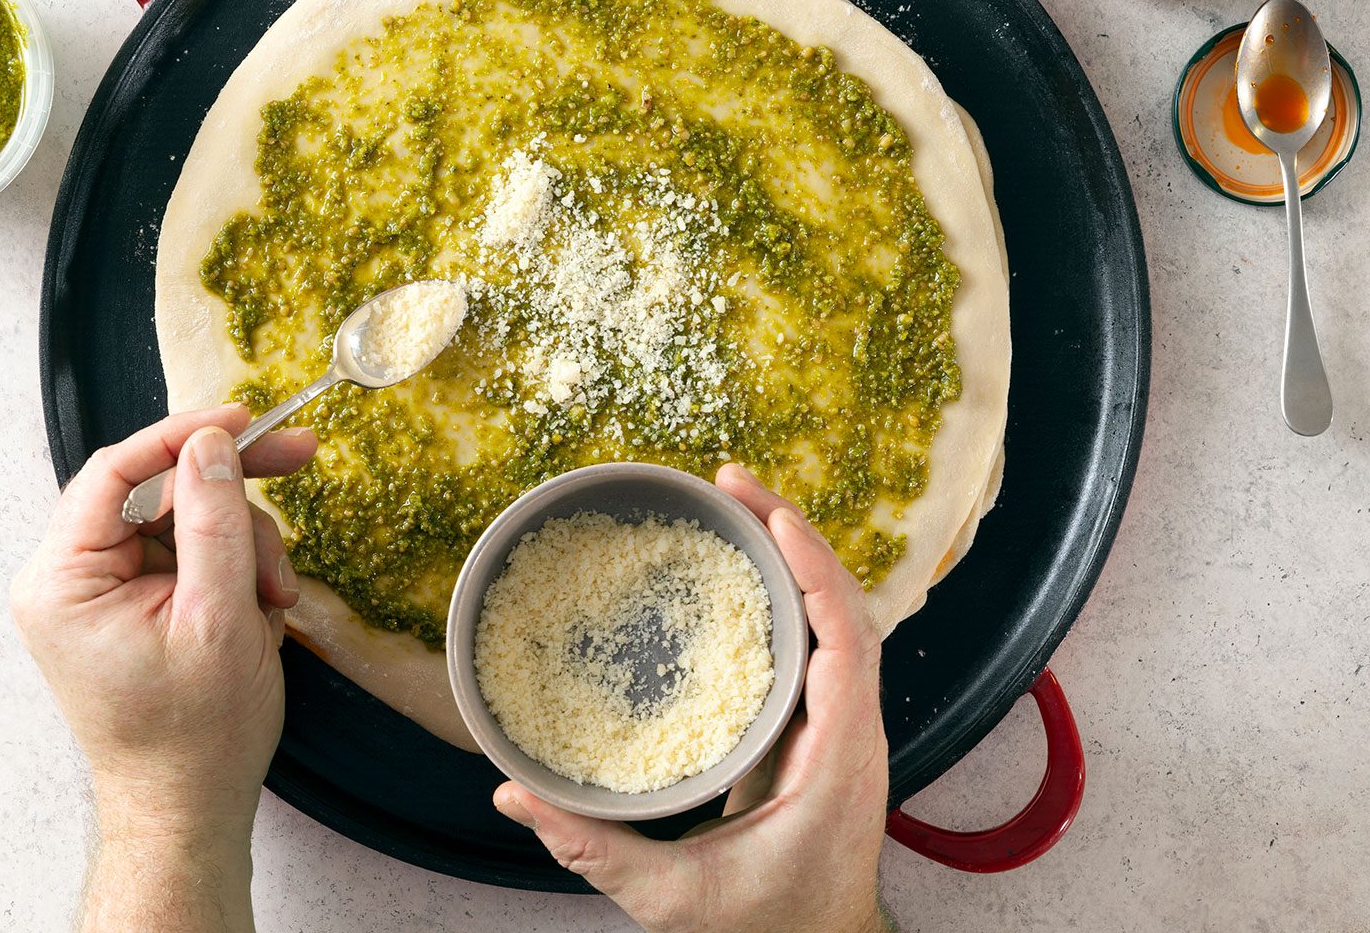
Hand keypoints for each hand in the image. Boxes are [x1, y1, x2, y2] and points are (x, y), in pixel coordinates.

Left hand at [11, 407, 314, 932]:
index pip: (117, 471)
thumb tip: (212, 443)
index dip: (185, 435)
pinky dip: (233, 570)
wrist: (188, 809)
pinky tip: (259, 609)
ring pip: (184, 518)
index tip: (246, 418)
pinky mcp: (131, 605)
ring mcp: (100, 592)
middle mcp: (68, 578)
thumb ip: (214, 522)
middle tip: (300, 459)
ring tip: (276, 600)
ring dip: (244, 544)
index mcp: (62, 580)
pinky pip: (188, 553)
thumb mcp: (219, 619)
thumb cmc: (196, 735)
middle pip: (156, 489)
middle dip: (232, 496)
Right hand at [494, 464, 891, 932]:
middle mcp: (856, 733)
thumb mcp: (674, 900)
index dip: (815, 571)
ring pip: (838, 618)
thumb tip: (513, 797)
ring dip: (795, 555)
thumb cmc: (765, 930)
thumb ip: (594, 850)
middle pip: (846, 607)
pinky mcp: (826, 729)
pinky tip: (747, 567)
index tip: (771, 517)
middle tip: (732, 481)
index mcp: (838, 762)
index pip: (848, 642)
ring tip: (737, 502)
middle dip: (795, 534)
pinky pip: (821, 642)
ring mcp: (847, 728)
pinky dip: (791, 593)